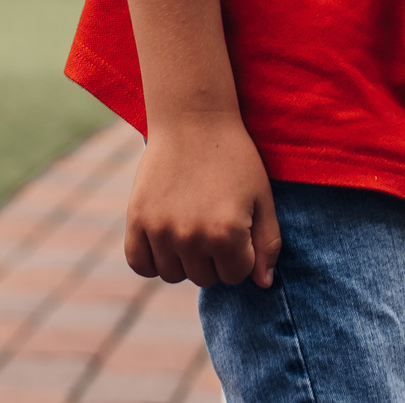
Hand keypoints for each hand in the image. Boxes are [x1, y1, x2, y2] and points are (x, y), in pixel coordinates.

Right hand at [124, 112, 279, 287]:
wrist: (193, 119)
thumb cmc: (235, 157)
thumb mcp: (262, 197)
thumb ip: (267, 244)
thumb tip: (263, 285)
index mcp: (227, 234)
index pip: (236, 275)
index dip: (241, 253)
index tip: (238, 226)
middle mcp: (192, 237)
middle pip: (205, 278)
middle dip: (214, 257)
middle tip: (214, 221)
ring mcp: (160, 230)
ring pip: (173, 275)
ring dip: (184, 260)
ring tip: (191, 226)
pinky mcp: (136, 219)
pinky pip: (140, 264)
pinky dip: (152, 260)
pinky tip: (165, 240)